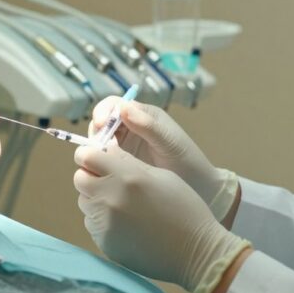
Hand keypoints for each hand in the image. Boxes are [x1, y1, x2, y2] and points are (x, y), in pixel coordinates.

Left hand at [73, 144, 249, 292]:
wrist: (195, 252)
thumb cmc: (184, 208)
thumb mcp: (161, 176)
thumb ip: (129, 163)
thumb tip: (106, 152)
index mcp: (126, 176)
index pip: (86, 156)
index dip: (89, 155)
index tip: (96, 158)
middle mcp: (110, 198)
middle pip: (80, 179)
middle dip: (91, 177)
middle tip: (110, 182)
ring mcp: (105, 223)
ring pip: (85, 202)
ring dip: (97, 199)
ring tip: (124, 205)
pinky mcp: (104, 243)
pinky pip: (93, 224)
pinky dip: (103, 221)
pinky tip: (127, 224)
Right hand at [88, 97, 236, 218]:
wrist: (197, 187)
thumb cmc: (187, 160)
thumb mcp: (170, 141)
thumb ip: (148, 125)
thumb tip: (123, 107)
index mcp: (143, 115)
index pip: (114, 105)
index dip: (103, 111)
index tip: (100, 124)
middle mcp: (131, 127)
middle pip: (103, 122)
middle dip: (96, 131)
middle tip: (97, 147)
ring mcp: (125, 146)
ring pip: (100, 141)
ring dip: (96, 148)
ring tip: (100, 160)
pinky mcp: (121, 163)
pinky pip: (104, 158)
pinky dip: (99, 161)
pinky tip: (102, 170)